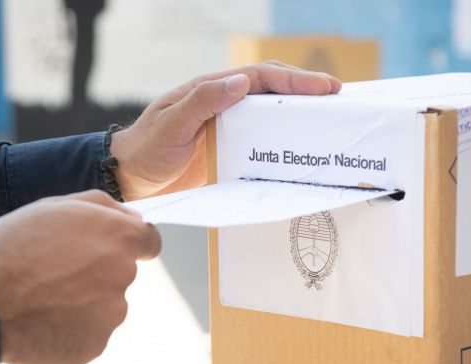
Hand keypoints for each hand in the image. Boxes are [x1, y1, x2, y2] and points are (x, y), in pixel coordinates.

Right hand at [0, 190, 160, 363]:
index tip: (109, 250)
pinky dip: (70, 331)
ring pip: (104, 307)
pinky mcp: (95, 346)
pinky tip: (41, 323)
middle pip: (120, 275)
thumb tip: (135, 218)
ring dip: (82, 304)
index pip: (149, 242)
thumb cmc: (12, 248)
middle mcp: (124, 276)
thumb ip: (104, 208)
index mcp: (119, 239)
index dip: (129, 245)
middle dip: (95, 274)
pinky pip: (87, 336)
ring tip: (41, 300)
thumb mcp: (56, 206)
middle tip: (54, 274)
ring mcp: (112, 315)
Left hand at [110, 61, 342, 199]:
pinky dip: (285, 145)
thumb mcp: (171, 124)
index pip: (262, 78)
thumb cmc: (146, 148)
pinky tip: (302, 153)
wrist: (130, 178)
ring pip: (273, 117)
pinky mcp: (231, 152)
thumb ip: (202, 102)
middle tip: (340, 99)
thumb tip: (241, 82)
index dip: (295, 80)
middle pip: (274, 93)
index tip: (325, 87)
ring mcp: (231, 129)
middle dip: (308, 93)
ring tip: (332, 122)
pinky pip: (264, 145)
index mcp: (213, 90)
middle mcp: (226, 105)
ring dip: (301, 118)